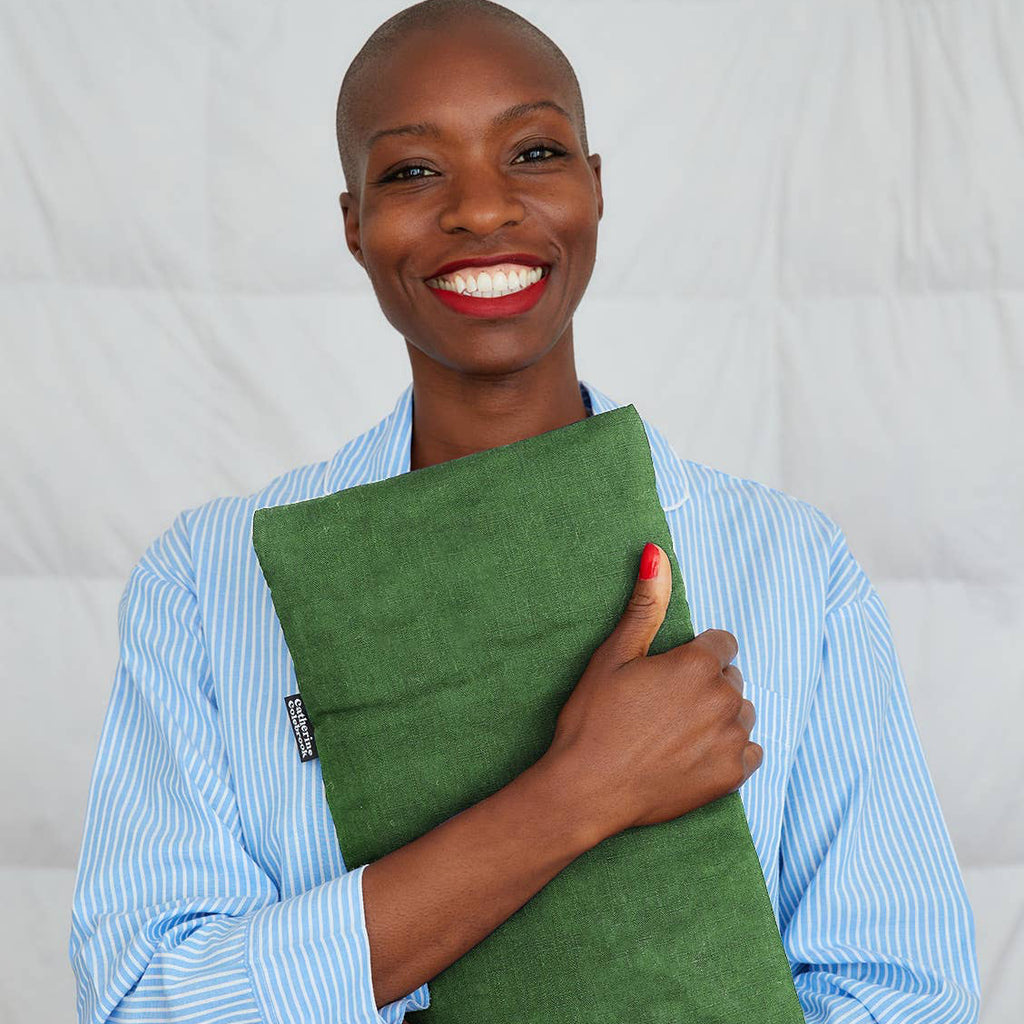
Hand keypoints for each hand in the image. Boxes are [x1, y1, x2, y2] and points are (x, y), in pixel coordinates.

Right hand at [540, 542, 762, 840]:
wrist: (587, 789)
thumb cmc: (594, 717)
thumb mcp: (614, 654)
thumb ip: (645, 603)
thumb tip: (656, 551)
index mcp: (698, 665)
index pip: (722, 643)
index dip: (693, 655)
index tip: (666, 673)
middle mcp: (725, 699)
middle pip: (731, 677)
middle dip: (706, 684)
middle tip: (663, 704)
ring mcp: (732, 740)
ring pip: (741, 713)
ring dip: (720, 716)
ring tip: (677, 731)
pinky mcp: (733, 776)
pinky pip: (750, 751)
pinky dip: (729, 750)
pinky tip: (694, 755)